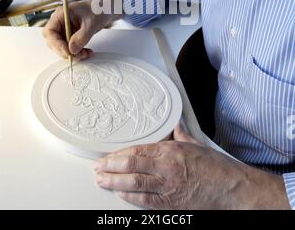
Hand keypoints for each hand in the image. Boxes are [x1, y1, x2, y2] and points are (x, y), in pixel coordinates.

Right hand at [43, 0, 111, 60]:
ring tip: (85, 54)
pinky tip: (86, 52)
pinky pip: (69, 47)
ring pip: (62, 46)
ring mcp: (65, 29)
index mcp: (61, 14)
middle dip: (65, 51)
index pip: (50, 31)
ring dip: (72, 53)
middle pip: (53, 41)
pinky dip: (77, 52)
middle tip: (77, 56)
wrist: (106, 10)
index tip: (67, 52)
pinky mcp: (71, 35)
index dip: (56, 44)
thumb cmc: (98, 10)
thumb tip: (71, 50)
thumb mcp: (91, 24)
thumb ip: (81, 37)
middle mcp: (60, 22)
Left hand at [93, 124, 288, 209]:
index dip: (119, 154)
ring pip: (134, 183)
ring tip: (102, 181)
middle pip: (131, 165)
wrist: (231, 188)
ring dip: (115, 182)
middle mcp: (166, 167)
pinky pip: (145, 200)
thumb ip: (182, 135)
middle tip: (98, 168)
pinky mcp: (171, 203)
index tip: (108, 156)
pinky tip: (120, 195)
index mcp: (171, 150)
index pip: (137, 150)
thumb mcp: (196, 145)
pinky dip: (130, 198)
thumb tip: (176, 125)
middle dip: (111, 167)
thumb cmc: (215, 167)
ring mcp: (167, 186)